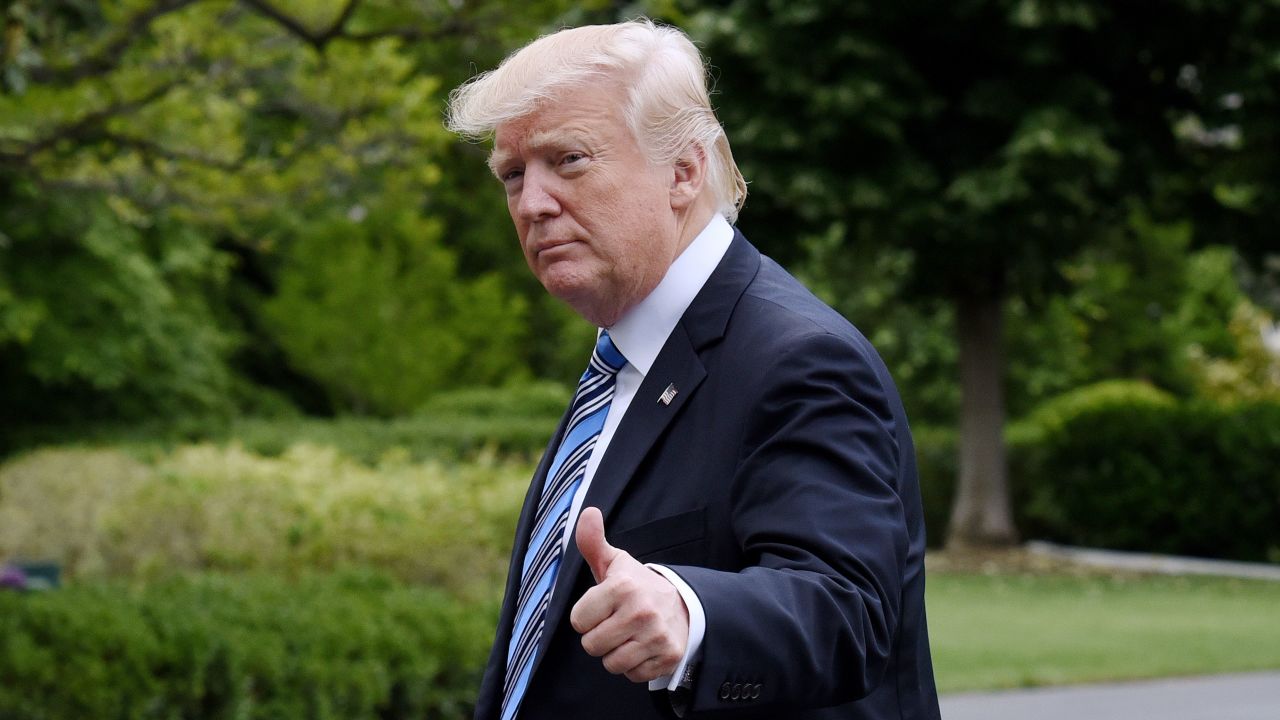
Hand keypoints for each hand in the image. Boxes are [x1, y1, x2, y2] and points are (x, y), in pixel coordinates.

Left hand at [570, 506, 689, 682]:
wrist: (684, 606)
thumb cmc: (638, 586)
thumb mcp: (616, 564)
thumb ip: (593, 542)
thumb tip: (587, 512)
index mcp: (622, 587)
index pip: (578, 621)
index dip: (586, 616)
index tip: (603, 607)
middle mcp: (641, 611)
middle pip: (591, 645)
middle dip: (599, 637)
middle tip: (616, 623)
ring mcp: (656, 636)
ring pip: (611, 663)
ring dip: (616, 653)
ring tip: (629, 635)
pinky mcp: (667, 657)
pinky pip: (632, 675)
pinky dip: (634, 666)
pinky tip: (643, 647)